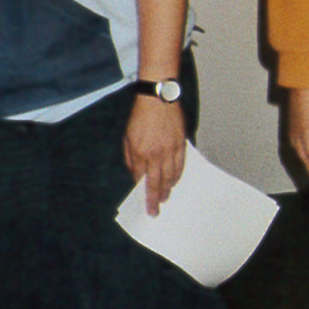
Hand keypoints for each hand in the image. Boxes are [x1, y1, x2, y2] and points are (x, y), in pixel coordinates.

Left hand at [123, 94, 186, 214]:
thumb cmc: (140, 115)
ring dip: (167, 189)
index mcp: (140, 153)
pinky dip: (178, 176)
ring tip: (165, 198)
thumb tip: (135, 174)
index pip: (140, 179)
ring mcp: (169, 150)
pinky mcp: (180, 144)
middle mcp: (155, 154)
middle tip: (156, 211)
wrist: (158, 98)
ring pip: (170, 176)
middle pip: (156, 183)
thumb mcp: (127, 136)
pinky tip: (174, 181)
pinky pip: (180, 165)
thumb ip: (130, 157)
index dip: (142, 193)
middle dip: (155, 199)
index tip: (144, 203)